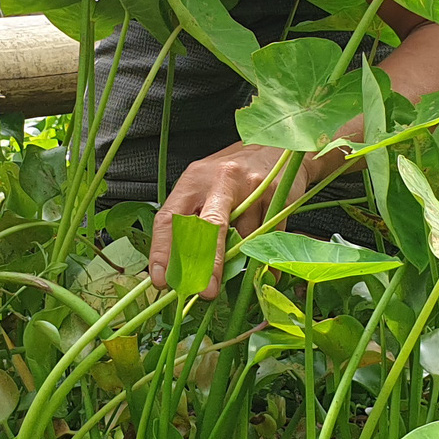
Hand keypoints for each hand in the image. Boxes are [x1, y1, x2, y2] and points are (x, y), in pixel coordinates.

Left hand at [148, 142, 331, 297]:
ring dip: (242, 254)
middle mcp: (220, 179)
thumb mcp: (205, 189)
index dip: (162, 251)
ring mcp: (251, 185)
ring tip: (244, 248)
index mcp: (193, 180)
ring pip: (244, 236)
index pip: (169, 218)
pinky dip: (264, 252)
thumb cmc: (233, 175)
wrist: (276, 147)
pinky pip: (268, 235)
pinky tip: (263, 250)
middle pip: (209, 226)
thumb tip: (181, 271)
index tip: (162, 281)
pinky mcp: (276, 192)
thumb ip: (192, 222)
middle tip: (204, 291)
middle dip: (205, 263)